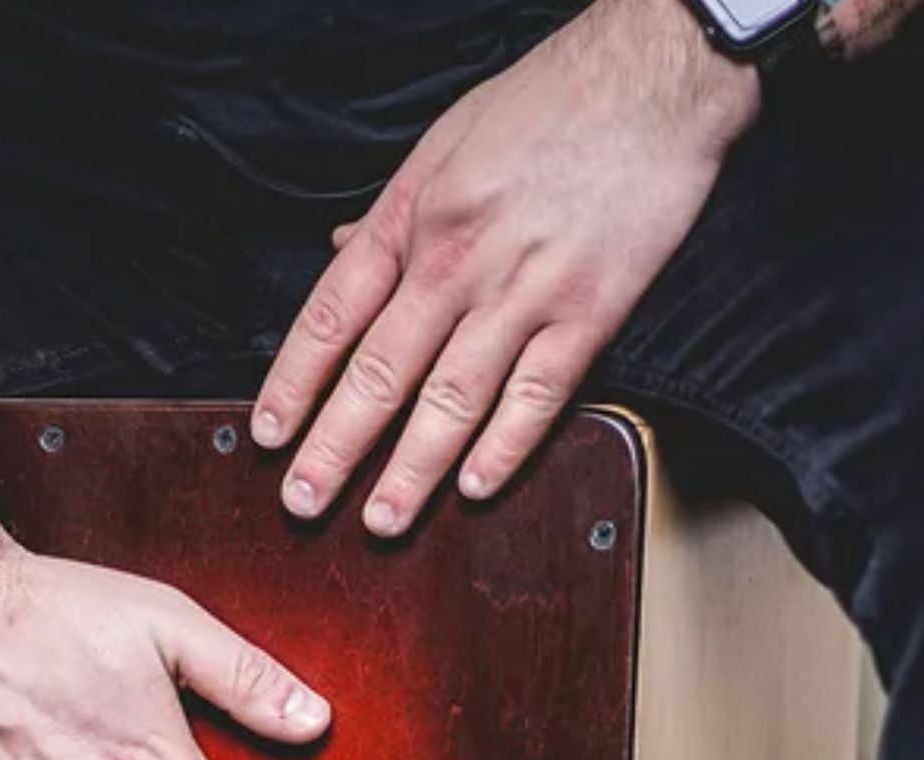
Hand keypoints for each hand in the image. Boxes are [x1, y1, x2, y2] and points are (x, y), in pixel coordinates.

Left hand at [251, 0, 759, 532]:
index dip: (294, 382)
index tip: (268, 433)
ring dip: (410, 470)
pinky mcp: (590, 312)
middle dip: (334, 447)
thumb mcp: (446, 141)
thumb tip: (344, 249)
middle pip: (379, 372)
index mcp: (414, 216)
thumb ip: (394, 211)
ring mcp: (524, 292)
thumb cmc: (551, 102)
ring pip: (451, 399)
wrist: (655, 74)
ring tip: (380, 521)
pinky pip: (536, 396)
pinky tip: (473, 488)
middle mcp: (457, 261)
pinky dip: (503, 448)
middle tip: (303, 500)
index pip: (332, 315)